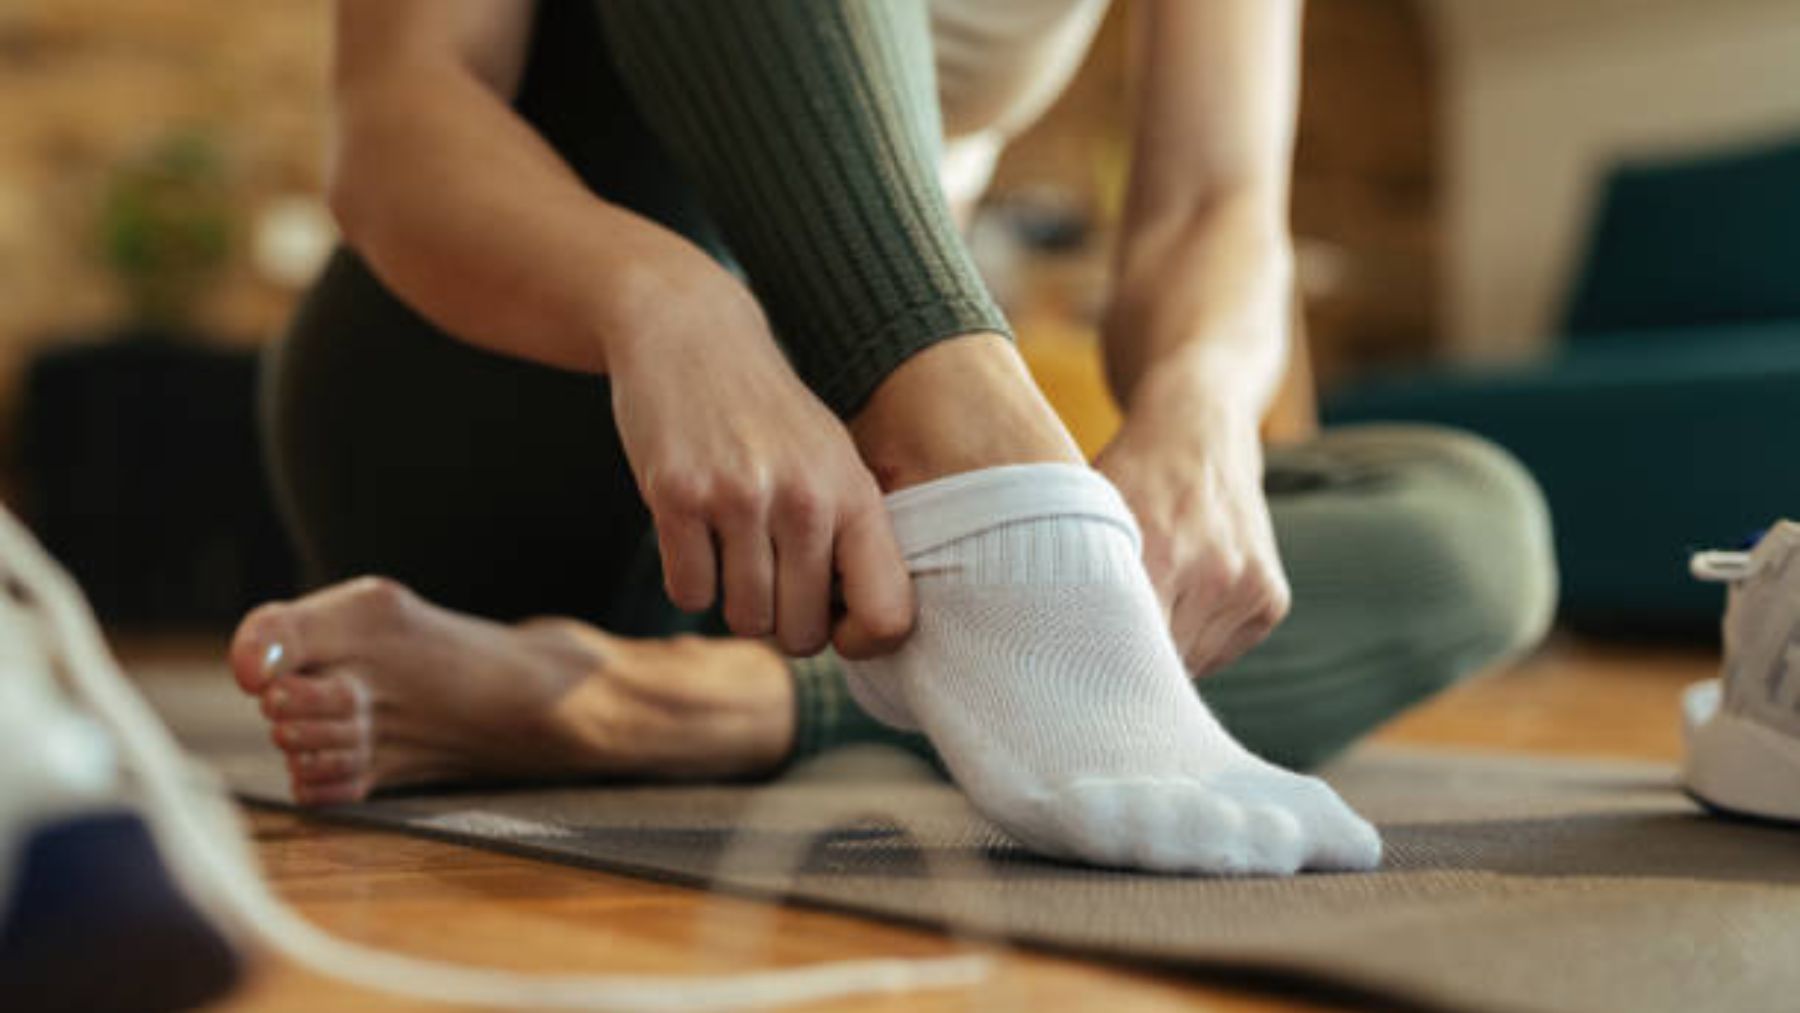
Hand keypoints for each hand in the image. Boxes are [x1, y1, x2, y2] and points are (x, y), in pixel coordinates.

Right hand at [608, 273, 912, 658]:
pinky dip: (689, 580)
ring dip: (733, 601)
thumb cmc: (768, 416)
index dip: (862, 642)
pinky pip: (688, 594)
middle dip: (782, 624)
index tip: (836, 625)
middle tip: (769, 580)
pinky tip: (694, 535)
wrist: (691, 335)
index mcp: (855, 494)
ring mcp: (739, 498)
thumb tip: (861, 634)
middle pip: (802, 635)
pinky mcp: (677, 496)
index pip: (888, 615)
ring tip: (733, 551)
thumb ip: (852, 539)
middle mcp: (804, 498)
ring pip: (744, 620)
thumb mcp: (833, 462)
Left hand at [1094, 365, 1289, 675]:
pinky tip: (1179, 600)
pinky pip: (1222, 652)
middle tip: (1098, 647)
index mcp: (1160, 552)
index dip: (1096, 666)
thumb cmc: (1130, 475)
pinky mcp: (1271, 599)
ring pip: (1190, 664)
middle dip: (1126, 661)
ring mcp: (1249, 587)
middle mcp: (1214, 573)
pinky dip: (1195, 641)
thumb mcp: (1090, 512)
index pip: (1126, 649)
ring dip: (1163, 651)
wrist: (1199, 431)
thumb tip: (1045, 645)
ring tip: (1146, 604)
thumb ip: (1074, 576)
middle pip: (1158, 663)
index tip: (1075, 668)